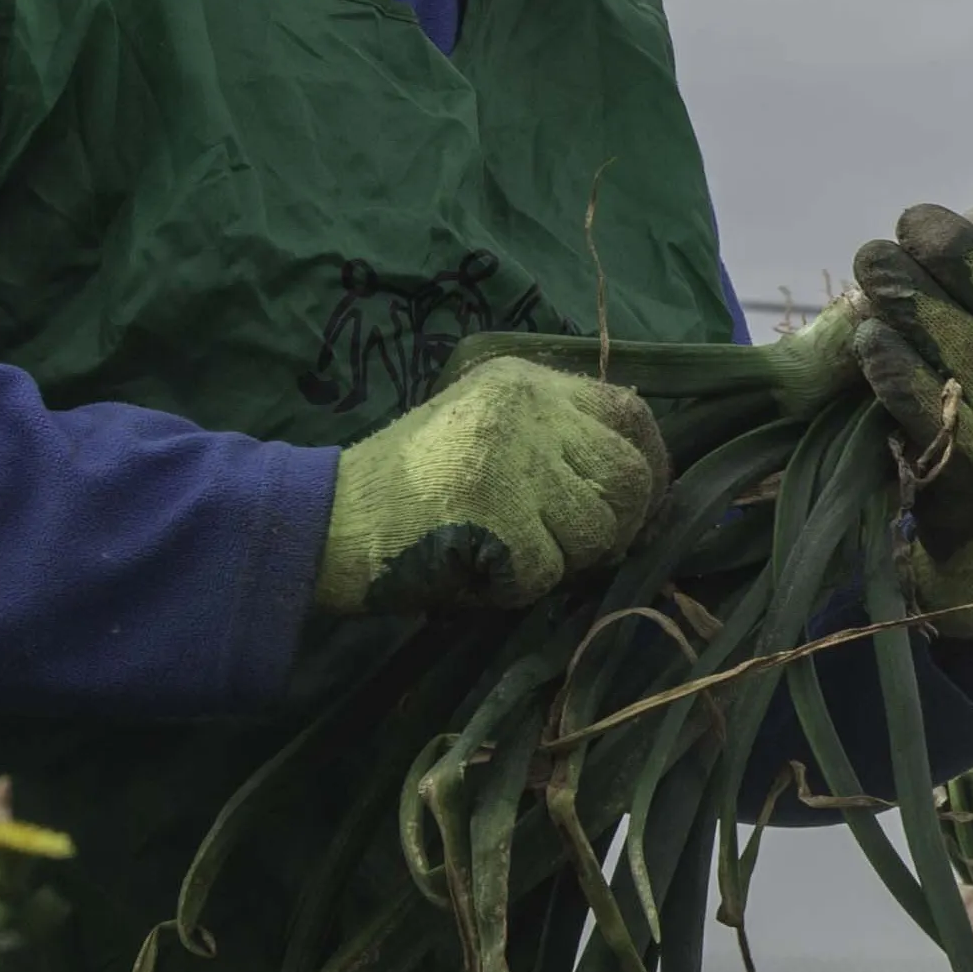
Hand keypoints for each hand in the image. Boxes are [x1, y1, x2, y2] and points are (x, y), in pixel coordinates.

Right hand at [316, 354, 665, 615]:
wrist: (322, 519)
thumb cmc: (405, 491)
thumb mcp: (482, 434)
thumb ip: (552, 440)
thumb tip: (640, 485)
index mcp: (523, 382)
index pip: (629, 411)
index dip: (649, 464)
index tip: (640, 506)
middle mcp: (523, 409)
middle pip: (629, 475)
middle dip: (619, 526)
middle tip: (580, 552)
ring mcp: (509, 459)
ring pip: (598, 529)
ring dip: (565, 562)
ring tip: (510, 557)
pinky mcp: (494, 514)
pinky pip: (547, 571)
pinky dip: (517, 588)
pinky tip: (476, 573)